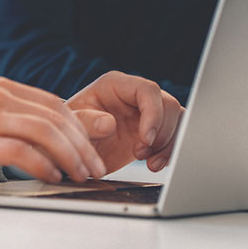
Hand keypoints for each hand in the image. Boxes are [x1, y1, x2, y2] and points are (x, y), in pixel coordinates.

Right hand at [0, 77, 106, 183]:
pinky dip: (42, 165)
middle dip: (82, 145)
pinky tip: (51, 176)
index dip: (80, 128)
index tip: (91, 151)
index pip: (55, 104)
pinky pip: (21, 151)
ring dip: (69, 156)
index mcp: (2, 89)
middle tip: (94, 168)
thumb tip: (57, 134)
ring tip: (78, 175)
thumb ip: (19, 119)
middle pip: (55, 117)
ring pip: (44, 131)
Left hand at [66, 71, 181, 173]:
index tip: (146, 138)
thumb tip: (109, 123)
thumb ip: (86, 122)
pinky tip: (155, 163)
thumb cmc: (70, 132)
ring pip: (177, 119)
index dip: (153, 113)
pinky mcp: (155, 129)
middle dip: (160, 134)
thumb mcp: (72, 128)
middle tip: (139, 153)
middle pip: (168, 105)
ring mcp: (146, 111)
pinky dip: (171, 151)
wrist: (75, 151)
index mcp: (114, 85)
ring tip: (148, 161)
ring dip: (168, 144)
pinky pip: (177, 134)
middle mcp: (134, 95)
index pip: (147, 90)